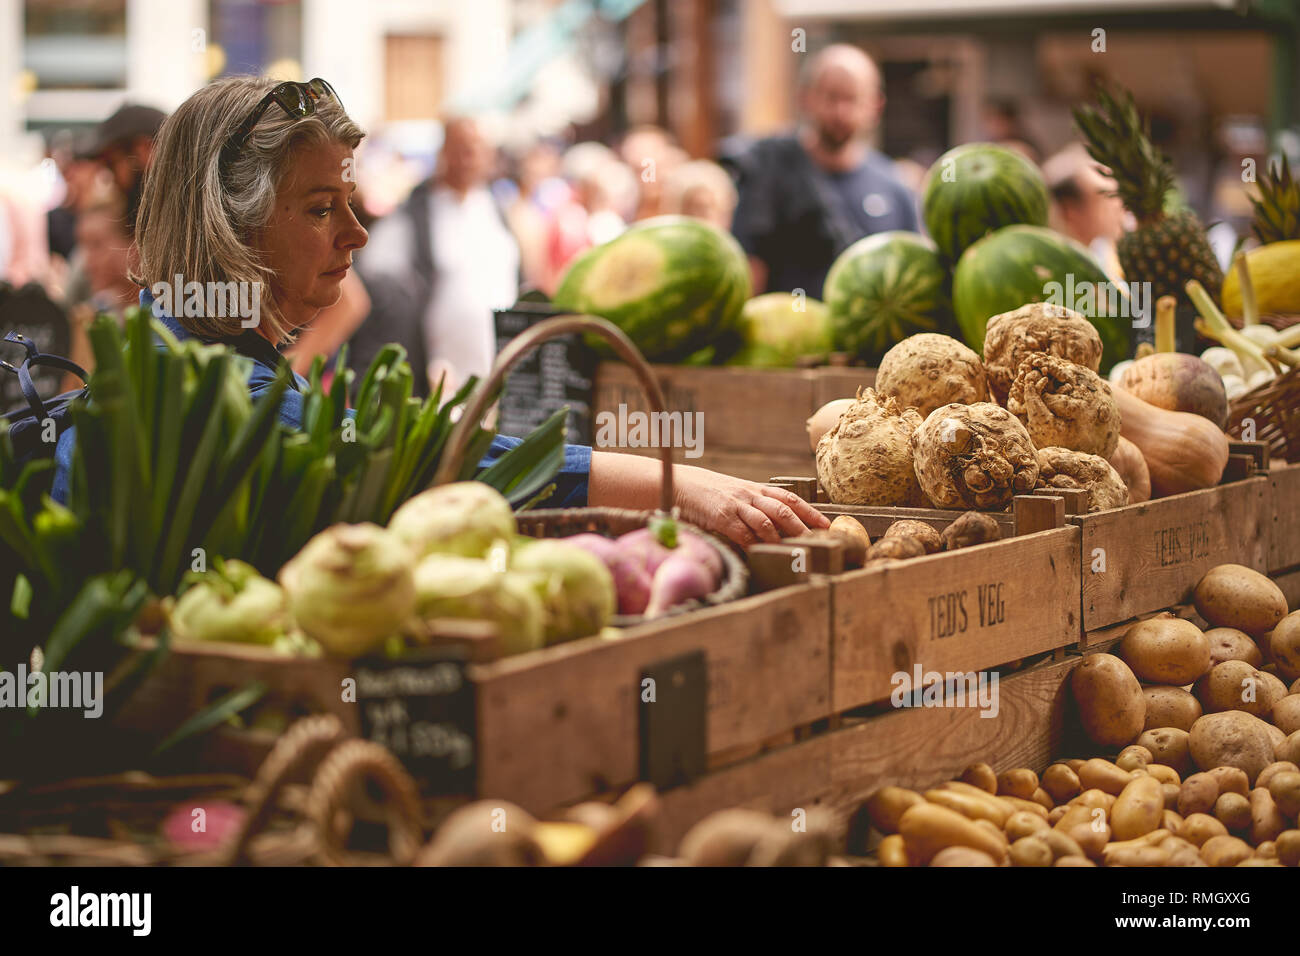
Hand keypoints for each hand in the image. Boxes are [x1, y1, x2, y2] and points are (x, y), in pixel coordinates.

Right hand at [672, 465, 828, 546]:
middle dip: (803, 527)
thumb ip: (755, 507)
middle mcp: (750, 495)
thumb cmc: (710, 493)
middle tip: (819, 541)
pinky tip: (763, 555)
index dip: (811, 511)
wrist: (681, 483)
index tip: (827, 524)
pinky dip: (754, 545)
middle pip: (783, 510)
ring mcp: (736, 505)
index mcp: (756, 489)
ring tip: (796, 552)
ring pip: (766, 521)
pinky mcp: (721, 517)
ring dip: (782, 538)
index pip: (790, 499)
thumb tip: (778, 527)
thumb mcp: (737, 494)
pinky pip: (742, 533)